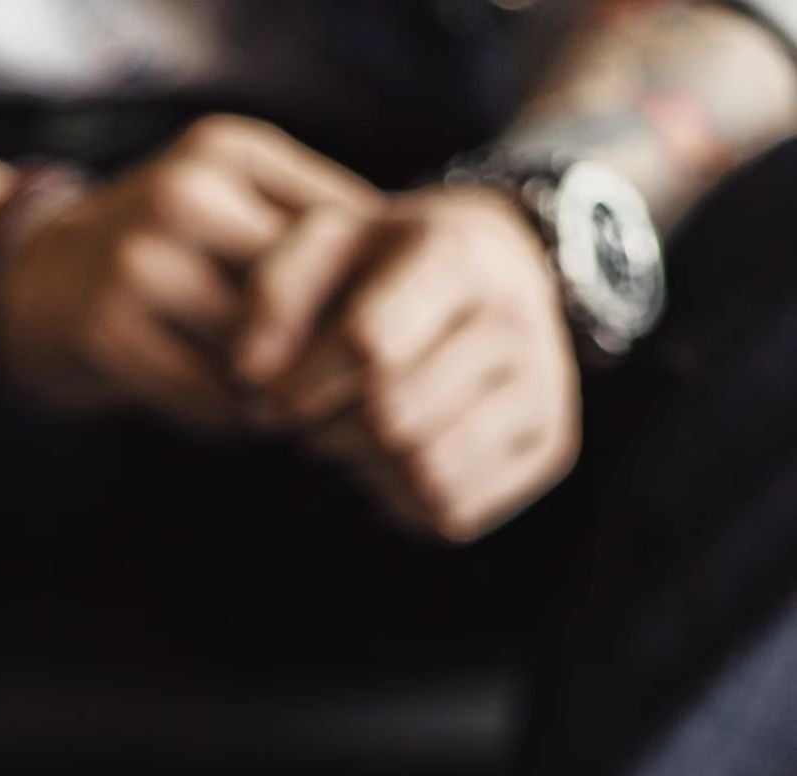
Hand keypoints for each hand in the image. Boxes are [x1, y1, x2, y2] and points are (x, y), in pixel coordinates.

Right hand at [0, 116, 376, 428]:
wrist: (28, 283)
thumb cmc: (159, 256)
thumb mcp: (232, 211)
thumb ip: (309, 239)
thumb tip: (412, 297)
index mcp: (232, 151)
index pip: (342, 225)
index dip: (379, 297)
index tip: (392, 348)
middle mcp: (187, 193)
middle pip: (308, 290)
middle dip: (338, 355)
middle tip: (353, 399)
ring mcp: (140, 263)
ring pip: (263, 353)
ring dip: (288, 399)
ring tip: (294, 414)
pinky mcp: (107, 335)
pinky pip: (211, 402)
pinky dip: (234, 423)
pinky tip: (237, 422)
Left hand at [237, 185, 581, 539]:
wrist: (500, 272)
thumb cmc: (393, 265)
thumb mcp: (331, 242)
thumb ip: (276, 290)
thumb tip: (250, 374)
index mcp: (461, 256)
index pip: (370, 346)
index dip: (303, 385)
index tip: (268, 398)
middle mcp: (517, 321)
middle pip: (393, 419)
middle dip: (327, 430)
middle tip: (305, 420)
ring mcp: (542, 389)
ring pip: (424, 472)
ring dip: (363, 468)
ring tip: (348, 436)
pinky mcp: (547, 449)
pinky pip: (451, 510)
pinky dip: (402, 498)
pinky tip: (390, 459)